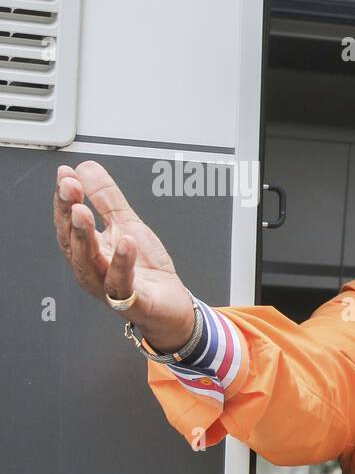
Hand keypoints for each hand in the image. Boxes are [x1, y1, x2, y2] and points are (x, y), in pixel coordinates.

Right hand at [52, 161, 195, 350]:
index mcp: (89, 250)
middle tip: (69, 188)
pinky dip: (122, 263)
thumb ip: (107, 199)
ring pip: (88, 263)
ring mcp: (109, 286)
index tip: (65, 174)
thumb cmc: (146, 269)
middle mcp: (93, 269)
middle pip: (72, 242)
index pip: (70, 223)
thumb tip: (85, 168)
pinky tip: (126, 242)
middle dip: (68, 214)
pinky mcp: (132, 302)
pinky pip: (122, 285)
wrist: (171, 305)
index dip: (65, 199)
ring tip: (84, 211)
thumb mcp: (128, 225)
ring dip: (84, 236)